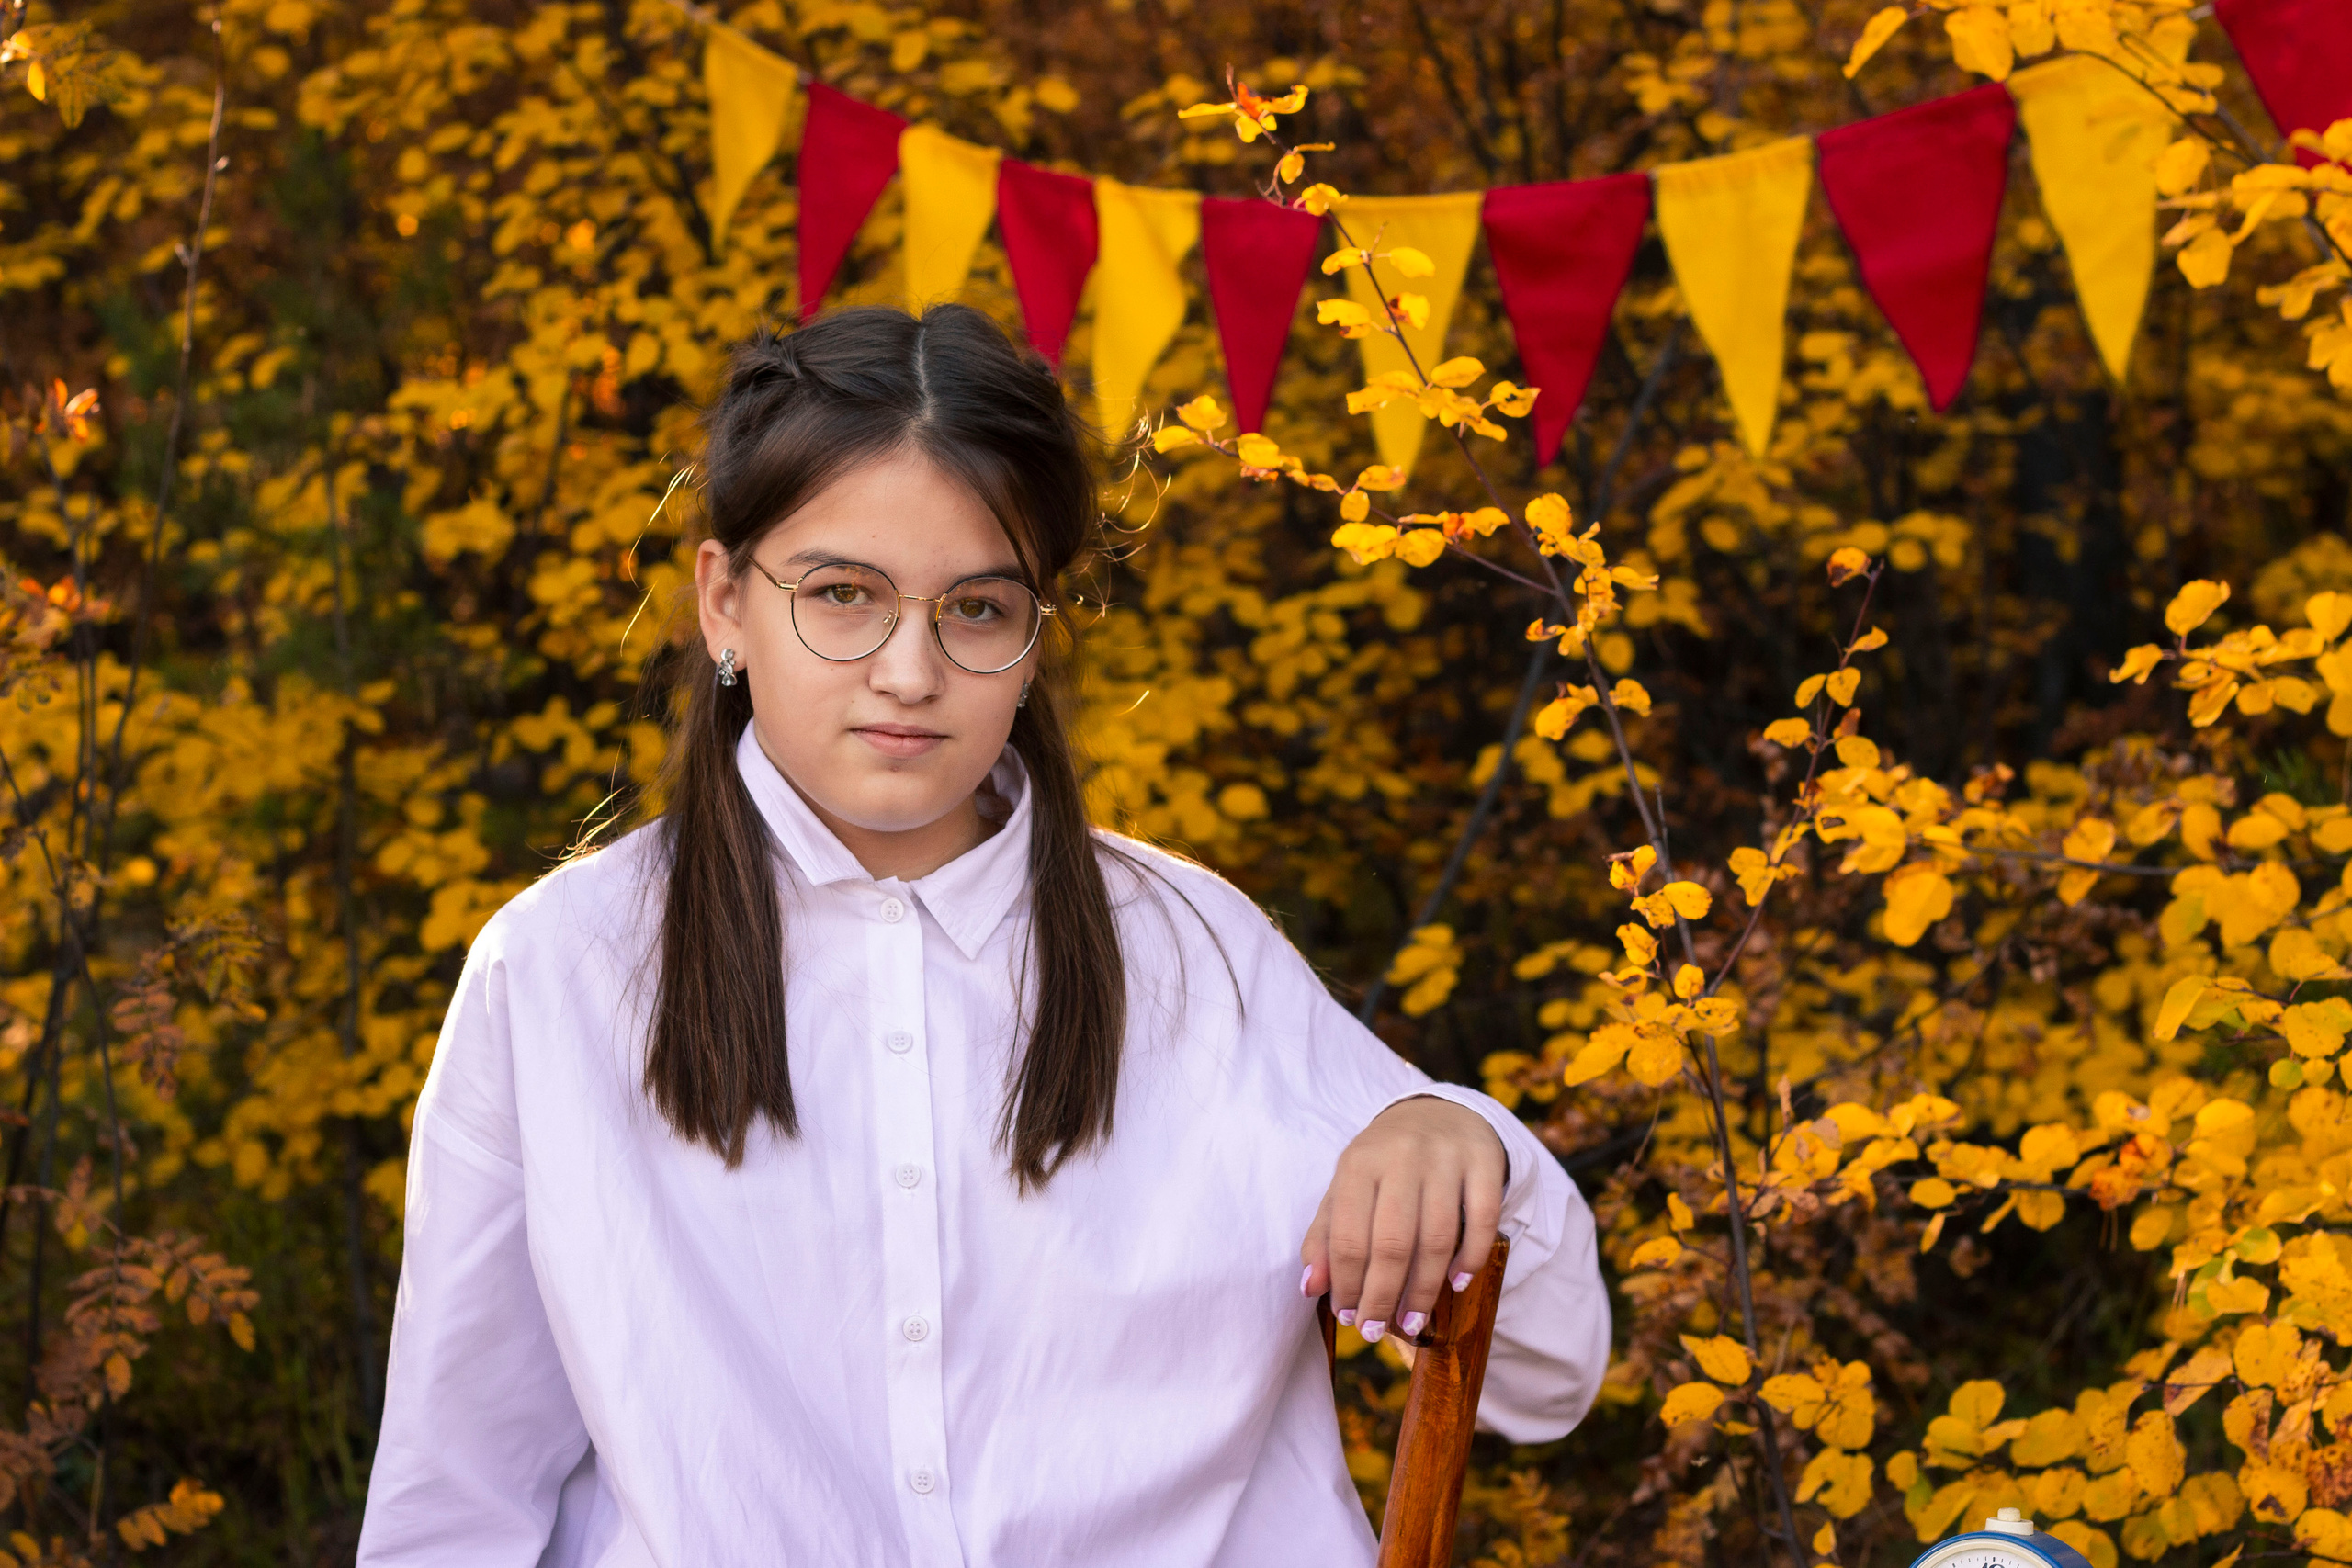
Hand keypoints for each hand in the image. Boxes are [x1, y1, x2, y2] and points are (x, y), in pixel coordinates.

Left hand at [1299, 1096, 1505, 1343]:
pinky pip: (1483, 1220)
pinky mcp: (1484, 1162)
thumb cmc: (1383, 1163)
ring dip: (1424, 1289)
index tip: (1348, 1316)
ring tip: (1412, 1321)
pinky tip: (1457, 1283)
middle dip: (1382, 1296)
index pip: (1349, 1236)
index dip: (1347, 1284)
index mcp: (1358, 1163)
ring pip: (1438, 1238)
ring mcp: (1446, 1159)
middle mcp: (1402, 1157)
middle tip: (1376, 1329)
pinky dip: (1471, 1258)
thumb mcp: (1346, 1188)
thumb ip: (1326, 1236)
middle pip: (1393, 1243)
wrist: (1437, 1112)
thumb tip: (1310, 1288)